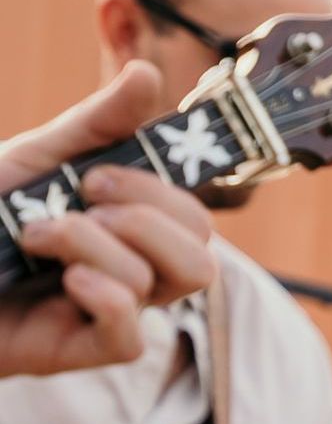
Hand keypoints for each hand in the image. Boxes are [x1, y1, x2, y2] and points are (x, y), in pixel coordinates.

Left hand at [0, 63, 215, 376]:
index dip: (161, 193)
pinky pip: (129, 339)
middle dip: (147, 219)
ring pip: (164, 286)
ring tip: (38, 235)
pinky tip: (66, 280)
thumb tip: (147, 74)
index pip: (195, 218)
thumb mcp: (40, 158)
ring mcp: (108, 314)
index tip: (94, 175)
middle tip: (81, 202)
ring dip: (99, 247)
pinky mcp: (77, 350)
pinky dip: (106, 299)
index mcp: (134, 229)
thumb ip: (99, 123)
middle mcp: (132, 272)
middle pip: (202, 257)